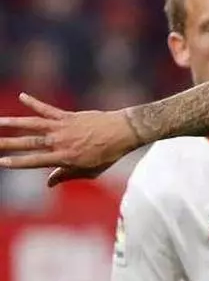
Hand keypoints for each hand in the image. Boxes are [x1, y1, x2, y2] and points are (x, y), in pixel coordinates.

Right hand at [0, 93, 141, 185]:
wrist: (124, 132)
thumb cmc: (108, 154)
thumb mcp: (90, 171)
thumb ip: (67, 175)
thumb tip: (48, 184)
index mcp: (65, 158)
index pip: (35, 161)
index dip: (17, 162)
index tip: (1, 161)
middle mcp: (61, 142)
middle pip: (29, 143)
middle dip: (8, 143)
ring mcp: (64, 127)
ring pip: (34, 124)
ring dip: (14, 123)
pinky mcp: (69, 116)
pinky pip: (49, 109)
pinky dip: (35, 103)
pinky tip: (22, 96)